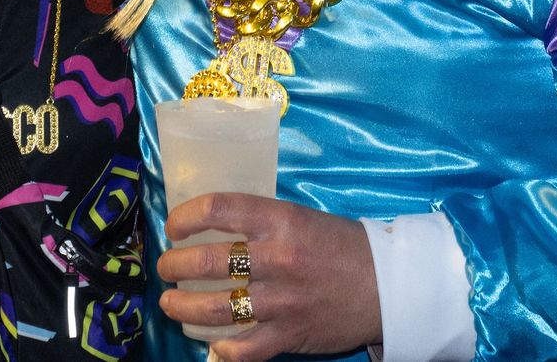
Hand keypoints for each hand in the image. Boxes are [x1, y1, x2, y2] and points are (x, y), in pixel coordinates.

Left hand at [156, 194, 379, 361]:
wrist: (390, 286)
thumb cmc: (344, 247)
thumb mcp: (303, 219)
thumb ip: (262, 223)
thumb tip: (216, 227)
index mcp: (281, 220)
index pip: (219, 208)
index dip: (186, 216)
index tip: (174, 226)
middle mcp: (277, 258)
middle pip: (206, 262)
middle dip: (174, 266)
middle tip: (166, 268)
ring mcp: (282, 301)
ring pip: (214, 308)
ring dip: (182, 308)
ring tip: (171, 304)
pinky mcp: (289, 335)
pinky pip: (243, 349)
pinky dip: (222, 350)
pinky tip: (212, 345)